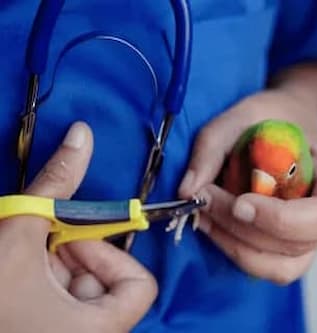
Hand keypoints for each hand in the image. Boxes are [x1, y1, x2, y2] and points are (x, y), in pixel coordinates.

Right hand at [0, 122, 156, 331]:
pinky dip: (42, 285)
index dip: (110, 255)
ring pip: (80, 294)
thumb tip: (82, 134)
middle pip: (106, 286)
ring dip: (51, 269)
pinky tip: (16, 278)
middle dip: (71, 257)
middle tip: (37, 247)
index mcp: (99, 329)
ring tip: (18, 263)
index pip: (140, 286)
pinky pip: (61, 307)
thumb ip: (56, 184)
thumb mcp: (19, 235)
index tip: (72, 240)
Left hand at [179, 84, 316, 284]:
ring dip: (235, 246)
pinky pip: (263, 265)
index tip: (240, 203)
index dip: (284, 219)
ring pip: (280, 267)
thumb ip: (213, 146)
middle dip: (245, 230)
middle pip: (299, 245)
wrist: (281, 124)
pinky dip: (233, 251)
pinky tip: (212, 225)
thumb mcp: (242, 115)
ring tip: (204, 215)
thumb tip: (188, 190)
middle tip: (205, 199)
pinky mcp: (283, 246)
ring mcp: (307, 236)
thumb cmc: (271, 118)